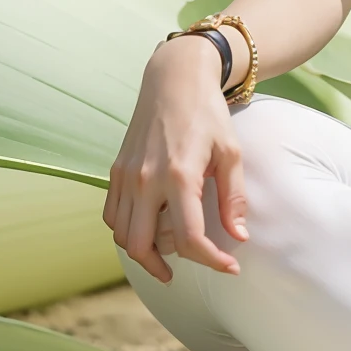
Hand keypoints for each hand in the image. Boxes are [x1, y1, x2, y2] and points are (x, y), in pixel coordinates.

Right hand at [103, 37, 249, 281]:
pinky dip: (125, 232)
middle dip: (164, 268)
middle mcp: (146, 180)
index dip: (211, 261)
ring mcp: (126, 176)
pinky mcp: (116, 171)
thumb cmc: (208, 114)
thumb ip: (233, 198)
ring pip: (122, 236)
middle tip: (186, 270)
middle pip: (142, 247)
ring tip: (165, 257)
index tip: (229, 267)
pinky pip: (112, 216)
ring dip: (142, 253)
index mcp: (179, 176)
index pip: (189, 239)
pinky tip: (147, 231)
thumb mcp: (231, 153)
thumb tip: (238, 238)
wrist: (174, 80)